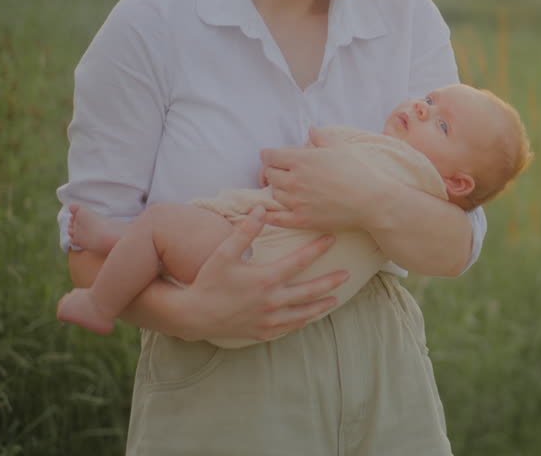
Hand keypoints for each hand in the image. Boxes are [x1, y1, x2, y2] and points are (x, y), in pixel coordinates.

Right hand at [178, 207, 349, 341]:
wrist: (193, 315)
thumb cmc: (208, 281)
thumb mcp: (224, 253)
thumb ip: (245, 231)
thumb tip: (261, 209)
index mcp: (267, 279)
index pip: (300, 261)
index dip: (318, 248)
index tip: (332, 238)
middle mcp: (273, 301)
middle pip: (310, 291)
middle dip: (330, 281)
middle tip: (347, 274)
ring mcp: (269, 319)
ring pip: (303, 314)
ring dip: (320, 305)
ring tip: (335, 299)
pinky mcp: (262, 332)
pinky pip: (288, 328)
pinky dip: (301, 322)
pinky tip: (307, 318)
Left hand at [259, 128, 391, 231]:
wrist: (372, 201)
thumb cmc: (359, 172)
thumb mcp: (340, 147)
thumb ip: (322, 137)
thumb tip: (311, 130)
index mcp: (301, 160)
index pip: (270, 156)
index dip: (269, 155)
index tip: (272, 156)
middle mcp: (294, 180)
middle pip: (269, 174)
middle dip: (272, 171)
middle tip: (278, 171)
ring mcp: (296, 202)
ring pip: (274, 194)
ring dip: (277, 189)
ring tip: (286, 188)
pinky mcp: (302, 220)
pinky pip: (276, 219)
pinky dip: (268, 215)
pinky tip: (266, 213)